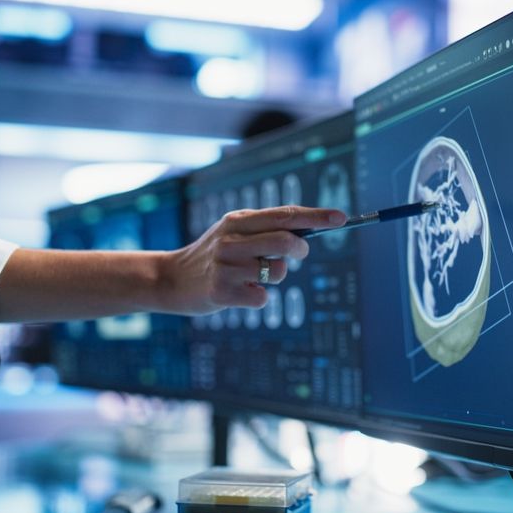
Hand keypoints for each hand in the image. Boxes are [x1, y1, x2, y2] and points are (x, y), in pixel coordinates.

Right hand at [160, 206, 346, 313]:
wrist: (172, 280)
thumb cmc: (213, 256)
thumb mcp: (233, 233)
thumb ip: (266, 230)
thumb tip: (307, 232)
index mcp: (237, 221)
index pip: (284, 215)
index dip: (316, 216)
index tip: (341, 218)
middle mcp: (230, 240)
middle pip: (285, 241)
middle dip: (301, 249)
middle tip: (299, 254)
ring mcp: (225, 266)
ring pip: (276, 272)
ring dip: (275, 276)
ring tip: (255, 276)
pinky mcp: (222, 292)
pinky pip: (262, 297)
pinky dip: (259, 297)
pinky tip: (241, 293)